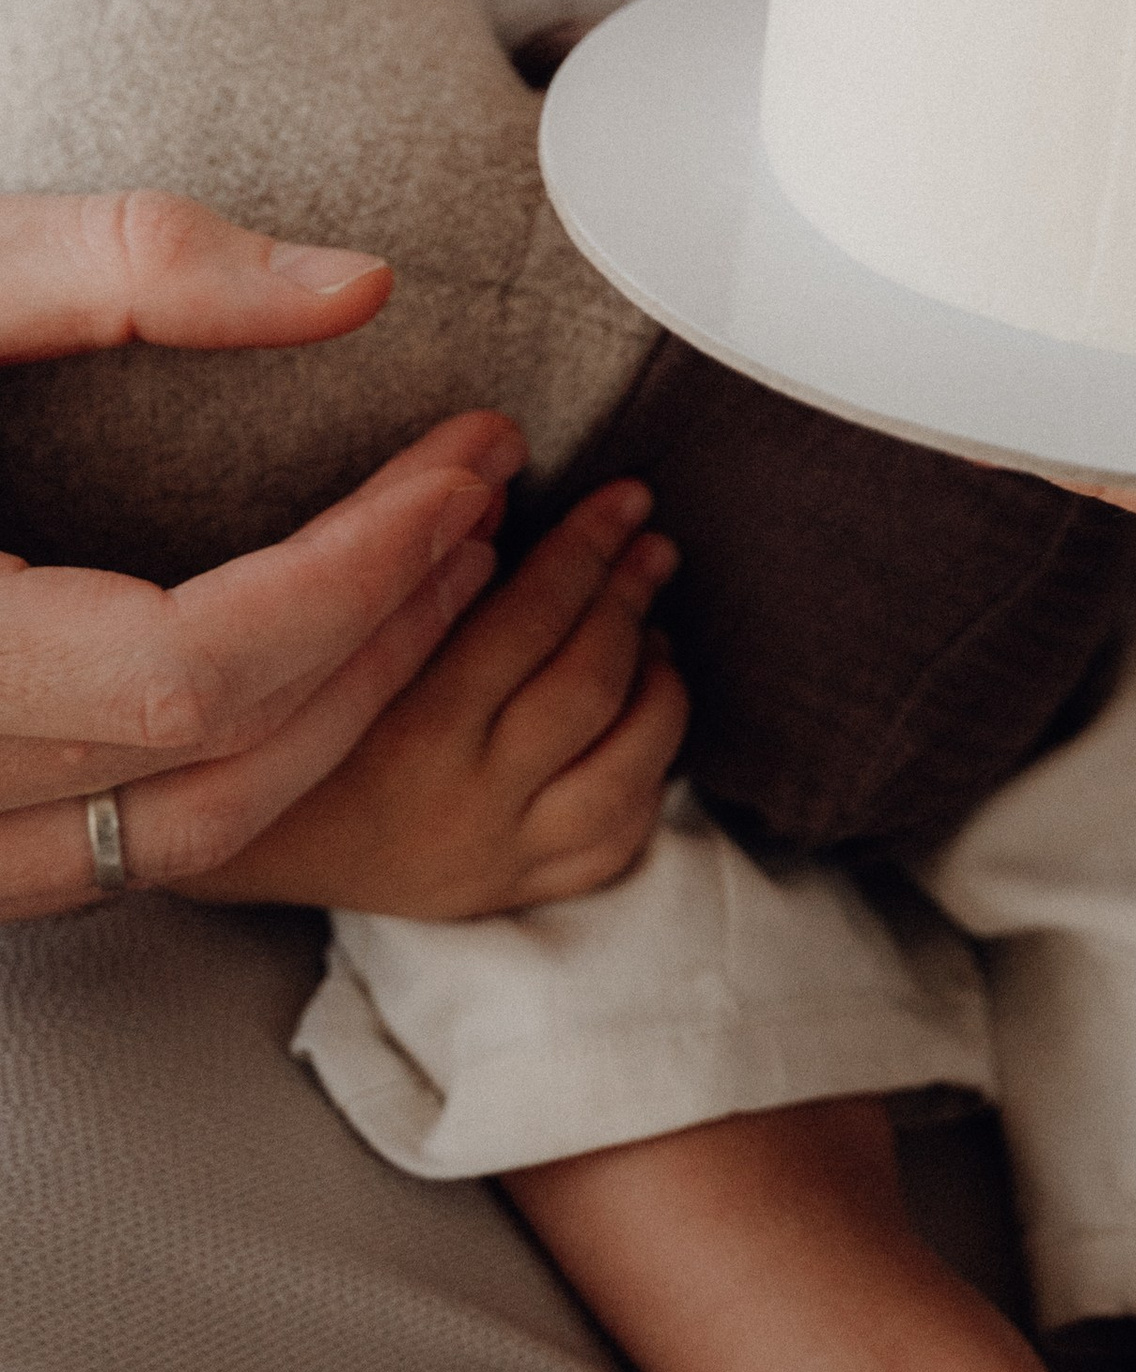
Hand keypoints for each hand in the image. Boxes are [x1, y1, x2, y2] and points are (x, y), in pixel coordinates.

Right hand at [189, 482, 688, 913]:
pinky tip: (637, 712)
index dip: (588, 546)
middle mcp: (466, 805)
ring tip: (653, 629)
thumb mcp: (331, 632)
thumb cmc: (281, 710)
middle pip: (589, 687)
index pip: (530, 622)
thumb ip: (412, 555)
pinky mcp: (514, 891)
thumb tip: (501, 480)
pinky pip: (620, 837)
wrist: (240, 842)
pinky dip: (648, 766)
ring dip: (660, 684)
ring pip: (629, 771)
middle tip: (651, 542)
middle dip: (631, 597)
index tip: (624, 497)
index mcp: (412, 734)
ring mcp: (498, 858)